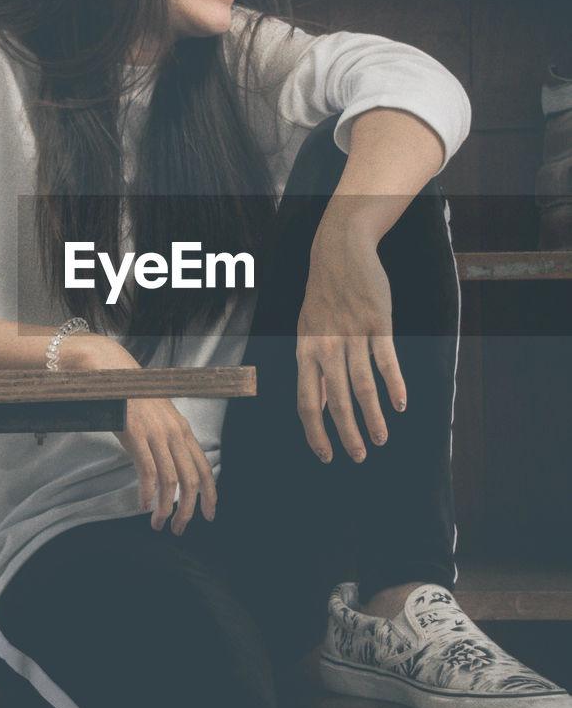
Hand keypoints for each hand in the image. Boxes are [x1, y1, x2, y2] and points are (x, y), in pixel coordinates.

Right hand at [65, 333, 216, 532]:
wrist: (114, 376)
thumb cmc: (134, 399)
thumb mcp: (161, 419)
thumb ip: (170, 441)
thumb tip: (175, 470)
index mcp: (183, 431)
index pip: (205, 468)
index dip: (210, 495)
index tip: (209, 515)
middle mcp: (175, 434)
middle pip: (191, 480)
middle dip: (188, 510)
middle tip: (179, 529)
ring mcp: (157, 435)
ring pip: (170, 481)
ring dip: (165, 508)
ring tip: (158, 523)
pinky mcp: (137, 437)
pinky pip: (148, 472)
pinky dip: (148, 493)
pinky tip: (143, 505)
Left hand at [296, 219, 406, 462]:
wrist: (339, 251)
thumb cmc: (323, 295)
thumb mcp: (307, 331)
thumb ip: (314, 367)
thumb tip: (320, 404)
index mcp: (305, 351)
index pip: (306, 402)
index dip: (315, 432)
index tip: (326, 455)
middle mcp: (326, 347)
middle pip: (336, 401)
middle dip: (347, 433)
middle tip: (359, 456)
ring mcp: (352, 335)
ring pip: (363, 386)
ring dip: (373, 417)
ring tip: (381, 439)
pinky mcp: (376, 323)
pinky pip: (386, 361)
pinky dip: (394, 385)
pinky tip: (400, 405)